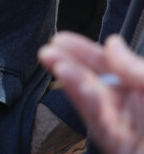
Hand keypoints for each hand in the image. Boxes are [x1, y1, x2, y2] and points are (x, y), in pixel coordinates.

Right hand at [39, 32, 143, 153]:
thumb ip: (136, 68)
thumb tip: (111, 43)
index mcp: (139, 90)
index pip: (108, 66)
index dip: (84, 51)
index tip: (60, 39)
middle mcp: (129, 109)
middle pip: (93, 82)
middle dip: (69, 64)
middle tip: (46, 51)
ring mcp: (123, 130)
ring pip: (91, 102)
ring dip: (71, 80)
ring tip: (52, 61)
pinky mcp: (118, 148)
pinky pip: (100, 124)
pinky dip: (85, 101)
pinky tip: (73, 82)